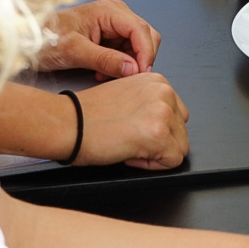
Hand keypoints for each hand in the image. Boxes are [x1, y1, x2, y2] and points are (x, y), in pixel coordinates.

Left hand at [36, 0, 161, 79]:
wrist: (27, 40)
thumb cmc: (45, 39)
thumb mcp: (74, 52)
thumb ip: (105, 60)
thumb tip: (133, 69)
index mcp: (108, 10)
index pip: (141, 30)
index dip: (146, 53)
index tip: (142, 74)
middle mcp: (115, 13)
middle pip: (145, 36)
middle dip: (139, 58)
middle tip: (127, 78)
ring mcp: (113, 23)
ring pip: (138, 45)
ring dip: (129, 63)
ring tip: (106, 74)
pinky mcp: (109, 34)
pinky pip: (126, 50)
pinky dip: (120, 63)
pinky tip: (103, 71)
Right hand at [71, 74, 189, 169]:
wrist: (67, 124)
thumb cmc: (87, 115)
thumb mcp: (128, 96)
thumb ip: (150, 104)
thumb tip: (166, 122)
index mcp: (157, 81)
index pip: (177, 114)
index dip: (157, 129)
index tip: (136, 130)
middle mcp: (164, 92)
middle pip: (181, 130)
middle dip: (160, 141)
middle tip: (131, 140)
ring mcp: (163, 113)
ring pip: (180, 147)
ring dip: (157, 153)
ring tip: (130, 146)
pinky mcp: (158, 134)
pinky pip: (173, 161)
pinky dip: (152, 165)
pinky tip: (130, 155)